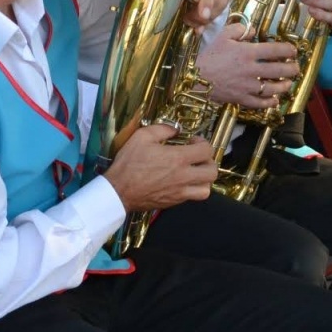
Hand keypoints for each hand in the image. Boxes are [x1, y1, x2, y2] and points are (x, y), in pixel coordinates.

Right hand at [102, 124, 219, 209]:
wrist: (118, 191)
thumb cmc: (129, 163)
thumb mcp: (142, 137)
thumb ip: (162, 129)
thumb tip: (175, 129)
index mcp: (178, 159)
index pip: (207, 151)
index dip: (203, 143)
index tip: (193, 141)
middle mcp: (183, 177)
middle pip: (212, 171)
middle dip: (208, 161)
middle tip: (197, 157)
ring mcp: (180, 192)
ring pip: (207, 189)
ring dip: (204, 179)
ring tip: (194, 172)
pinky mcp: (174, 202)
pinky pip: (193, 197)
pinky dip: (193, 189)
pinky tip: (182, 182)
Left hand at [185, 0, 241, 28]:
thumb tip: (184, 8)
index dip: (205, 3)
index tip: (202, 16)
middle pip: (216, 1)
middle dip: (204, 17)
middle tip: (191, 23)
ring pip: (223, 4)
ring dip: (211, 16)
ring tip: (199, 21)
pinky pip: (228, 1)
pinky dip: (218, 8)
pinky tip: (210, 10)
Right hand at [195, 22, 298, 108]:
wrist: (193, 78)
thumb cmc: (207, 56)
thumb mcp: (221, 36)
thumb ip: (239, 30)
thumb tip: (252, 31)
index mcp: (248, 52)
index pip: (276, 50)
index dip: (289, 50)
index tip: (293, 51)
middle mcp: (251, 70)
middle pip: (280, 70)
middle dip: (292, 69)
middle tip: (296, 68)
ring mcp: (247, 86)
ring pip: (273, 88)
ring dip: (285, 86)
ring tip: (289, 83)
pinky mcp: (241, 99)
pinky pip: (260, 103)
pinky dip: (270, 102)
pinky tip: (275, 100)